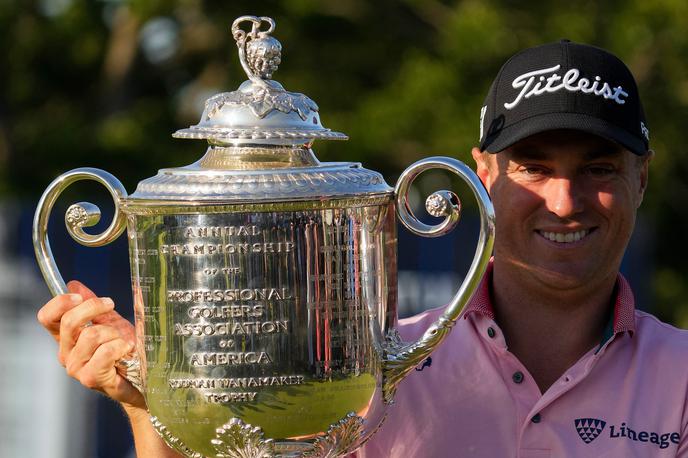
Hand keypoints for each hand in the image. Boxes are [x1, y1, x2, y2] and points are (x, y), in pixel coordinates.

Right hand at [37, 280, 144, 409]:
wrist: (143, 377)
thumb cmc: (125, 350)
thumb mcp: (110, 322)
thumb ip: (92, 305)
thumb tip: (73, 284)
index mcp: (67, 338)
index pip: (47, 317)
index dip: (60, 303)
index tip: (79, 296)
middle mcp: (66, 353)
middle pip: (69, 322)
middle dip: (93, 307)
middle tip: (111, 304)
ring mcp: (77, 367)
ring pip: (91, 335)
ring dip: (113, 333)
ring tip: (122, 340)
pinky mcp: (90, 378)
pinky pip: (105, 352)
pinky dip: (120, 346)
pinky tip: (126, 351)